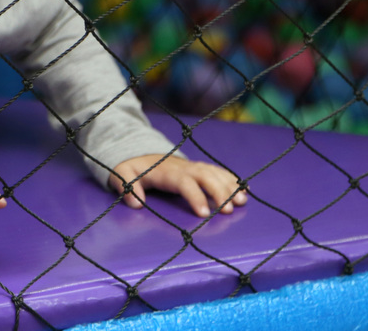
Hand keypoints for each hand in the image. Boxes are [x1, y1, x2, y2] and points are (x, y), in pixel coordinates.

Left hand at [109, 154, 246, 216]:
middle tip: (228, 210)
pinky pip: (218, 172)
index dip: (195, 197)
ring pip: (215, 173)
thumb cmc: (132, 168)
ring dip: (230, 186)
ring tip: (242, 202)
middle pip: (205, 176)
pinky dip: (232, 180)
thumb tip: (135, 203)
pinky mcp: (200, 169)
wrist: (141, 153)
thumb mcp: (122, 173)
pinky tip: (245, 191)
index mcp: (167, 172)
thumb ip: (125, 186)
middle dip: (219, 192)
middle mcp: (184, 168)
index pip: (184, 183)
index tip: (203, 214)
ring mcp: (194, 167)